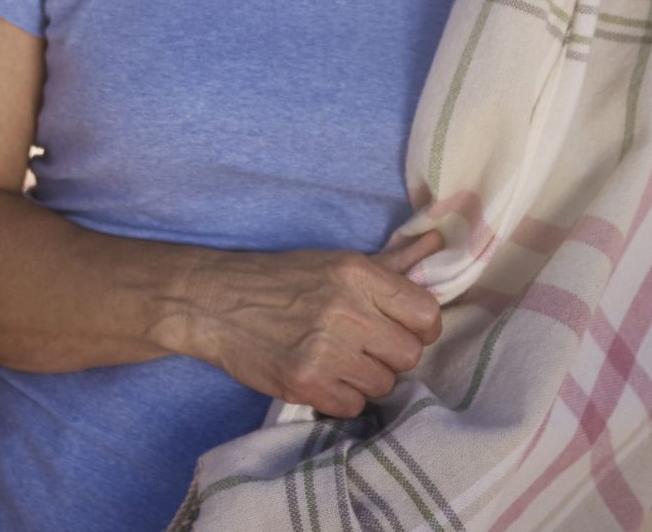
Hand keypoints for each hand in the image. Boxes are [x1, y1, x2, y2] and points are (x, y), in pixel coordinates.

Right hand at [171, 233, 444, 418]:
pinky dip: (342, 398)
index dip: (421, 327)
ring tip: (339, 360)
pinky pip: (353, 406)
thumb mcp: (335, 261)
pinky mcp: (304, 383)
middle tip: (366, 347)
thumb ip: (392, 262)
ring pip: (383, 384)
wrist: (214, 302)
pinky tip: (322, 377)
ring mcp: (325, 350)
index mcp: (357, 274)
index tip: (400, 328)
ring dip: (366, 378)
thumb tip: (438, 245)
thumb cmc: (279, 279)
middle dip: (392, 355)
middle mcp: (346, 310)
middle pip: (409, 354)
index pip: (426, 313)